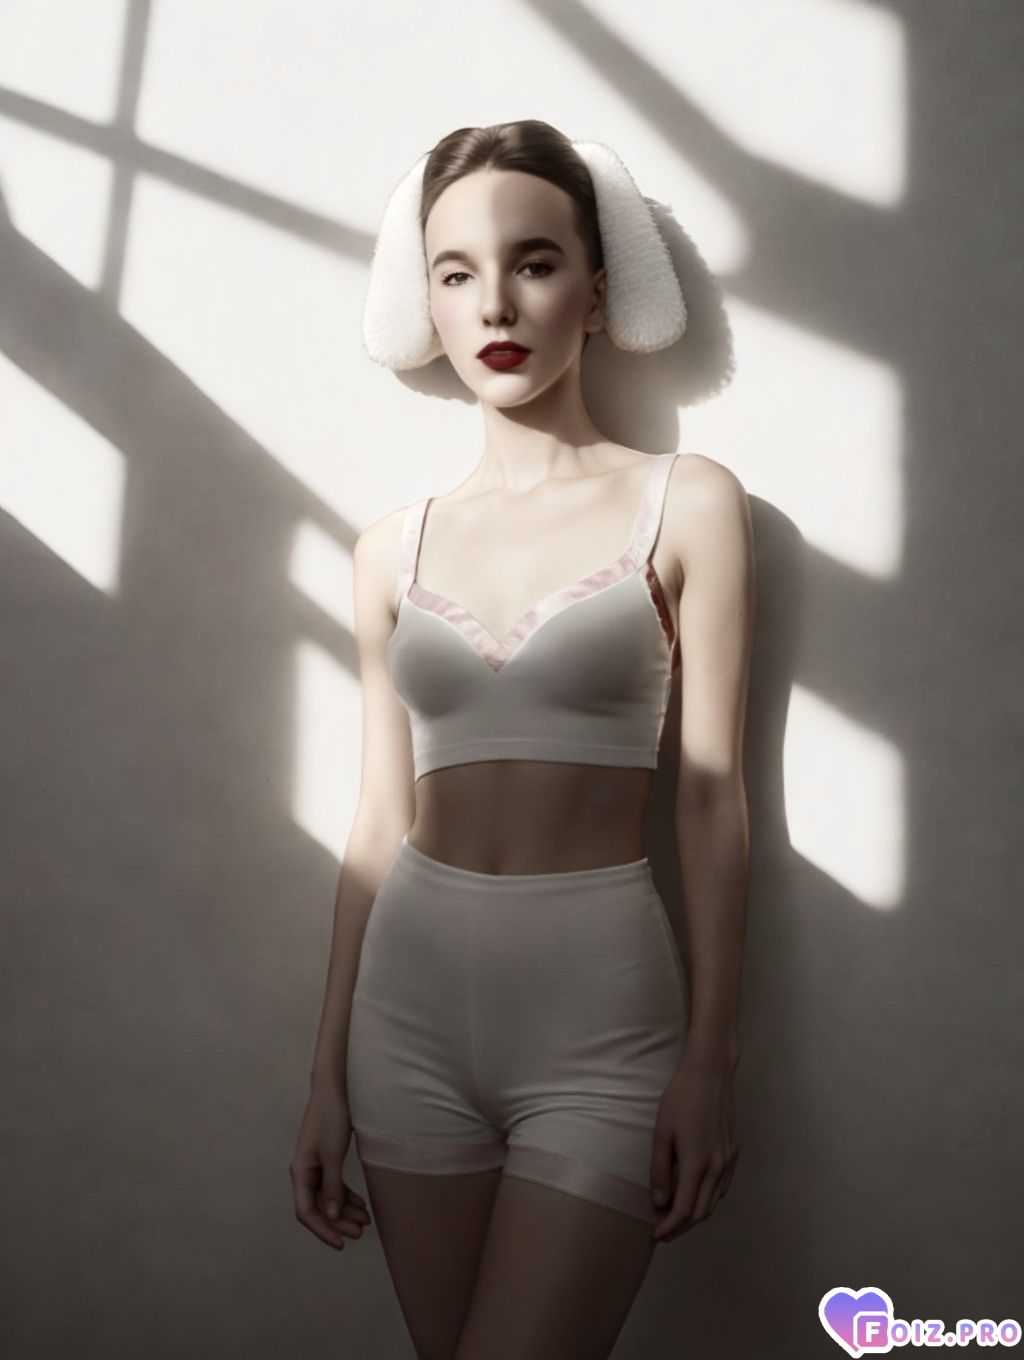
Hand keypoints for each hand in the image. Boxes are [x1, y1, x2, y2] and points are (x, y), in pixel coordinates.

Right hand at [290, 1082, 371, 1250]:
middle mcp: (305, 1172)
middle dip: (338, 1223)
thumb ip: (332, 1186)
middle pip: (319, 1207)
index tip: (341, 1243)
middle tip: (360, 1233)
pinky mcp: (327, 1159)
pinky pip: (334, 1185)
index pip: (307, 1212)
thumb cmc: (331, 1118)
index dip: (323, 1230)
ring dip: (345, 1211)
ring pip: (328, 1197)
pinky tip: (361, 1204)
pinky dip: (347, 1196)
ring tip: (366, 1221)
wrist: (335, 1089)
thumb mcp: (333, 1155)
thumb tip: (332, 1216)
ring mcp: (316, 1166)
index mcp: (300, 1172)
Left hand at [649, 1048, 738, 1242]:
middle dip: (682, 1226)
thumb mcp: (662, 1132)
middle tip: (663, 1229)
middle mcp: (718, 1167)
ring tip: (676, 1215)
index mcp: (697, 1164)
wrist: (710, 1073)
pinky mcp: (734, 1151)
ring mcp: (728, 1160)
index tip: (656, 1235)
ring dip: (696, 1214)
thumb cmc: (681, 1098)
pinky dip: (709, 1198)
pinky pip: (723, 1186)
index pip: (684, 1210)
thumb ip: (660, 1170)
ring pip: (714, 1201)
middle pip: (701, 1211)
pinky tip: (696, 1194)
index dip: (670, 1227)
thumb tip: (659, 1201)